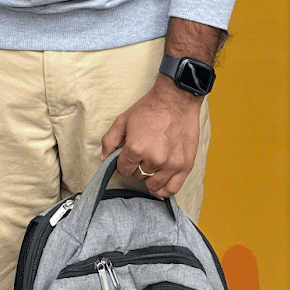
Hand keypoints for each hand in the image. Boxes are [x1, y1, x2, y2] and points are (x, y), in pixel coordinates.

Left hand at [100, 76, 201, 198]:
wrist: (176, 100)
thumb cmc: (149, 109)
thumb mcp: (122, 120)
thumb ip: (109, 141)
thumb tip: (104, 159)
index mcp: (136, 148)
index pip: (123, 170)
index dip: (123, 163)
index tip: (128, 156)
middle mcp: (153, 159)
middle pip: (138, 176)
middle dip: (137, 167)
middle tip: (142, 155)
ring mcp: (171, 164)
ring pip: (154, 185)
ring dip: (150, 177)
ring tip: (151, 164)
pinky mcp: (185, 166)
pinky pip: (172, 189)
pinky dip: (164, 188)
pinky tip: (160, 179)